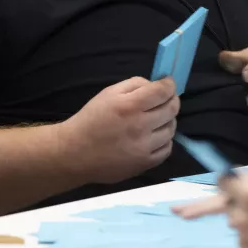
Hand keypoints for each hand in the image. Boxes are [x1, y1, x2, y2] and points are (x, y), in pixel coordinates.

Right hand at [62, 76, 178, 182]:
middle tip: (166, 100)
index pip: (163, 92)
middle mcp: (140, 126)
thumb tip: (156, 85)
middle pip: (172, 109)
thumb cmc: (91, 119)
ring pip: (171, 129)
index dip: (170, 85)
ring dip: (168, 121)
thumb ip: (134, 84)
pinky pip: (167, 149)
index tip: (168, 83)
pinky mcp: (144, 164)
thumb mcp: (109, 93)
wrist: (75, 152)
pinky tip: (154, 137)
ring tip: (157, 119)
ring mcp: (144, 147)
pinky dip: (164, 140)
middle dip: (172, 100)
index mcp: (129, 105)